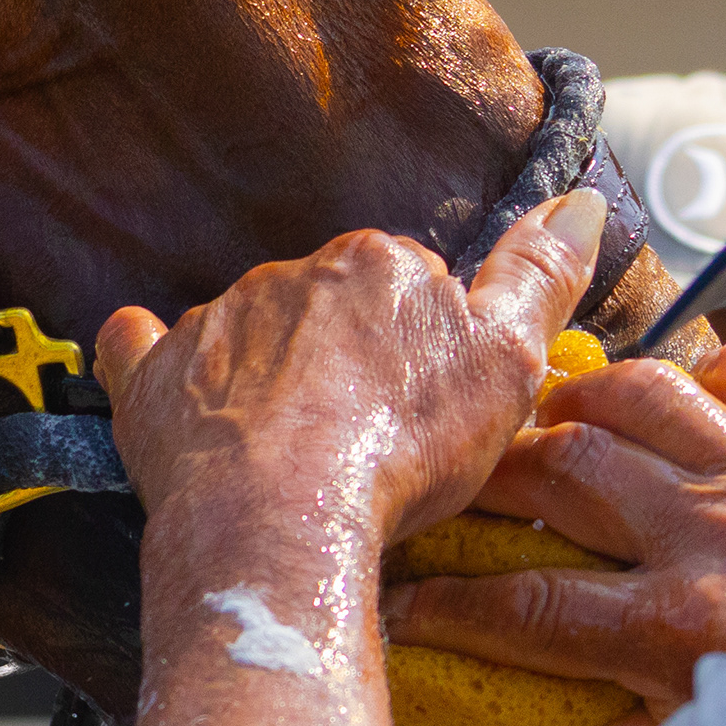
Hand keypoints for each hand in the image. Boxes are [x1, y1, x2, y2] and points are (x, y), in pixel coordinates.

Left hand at [93, 191, 610, 543]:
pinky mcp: (154, 378)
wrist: (280, 522)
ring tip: (296, 449)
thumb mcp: (507, 365)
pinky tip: (162, 379)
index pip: (408, 284)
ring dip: (271, 372)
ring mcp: (215, 322)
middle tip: (368, 433)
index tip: (428, 400)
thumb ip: (540, 277)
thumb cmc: (401, 452)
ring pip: (252, 333)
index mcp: (376, 263)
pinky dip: (153, 359)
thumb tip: (582, 202)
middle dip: (347, 355)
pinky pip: (144, 350)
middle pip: (329, 306)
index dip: (423, 345)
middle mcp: (290, 274)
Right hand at [382, 335, 725, 717]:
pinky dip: (707, 377)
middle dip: (494, 475)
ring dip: (583, 403)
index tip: (407, 596)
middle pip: (562, 467)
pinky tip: (689, 409)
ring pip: (641, 392)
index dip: (445, 597)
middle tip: (469, 487)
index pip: (522, 602)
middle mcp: (720, 537)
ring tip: (560, 427)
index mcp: (680, 632)